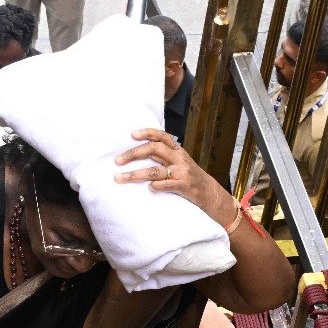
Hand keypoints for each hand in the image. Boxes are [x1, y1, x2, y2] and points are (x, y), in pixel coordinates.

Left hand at [114, 129, 236, 224]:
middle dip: (133, 153)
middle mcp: (179, 159)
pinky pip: (166, 184)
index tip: (132, 135)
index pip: (161, 137)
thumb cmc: (190, 178)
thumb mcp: (180, 163)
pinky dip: (156, 186)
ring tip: (120, 178)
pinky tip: (149, 189)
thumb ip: (164, 157)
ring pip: (155, 170)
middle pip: (154, 150)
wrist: (210, 194)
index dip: (147, 133)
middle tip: (117, 160)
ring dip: (135, 174)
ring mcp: (182, 172)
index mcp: (178, 151)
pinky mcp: (184, 187)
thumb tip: (140, 153)